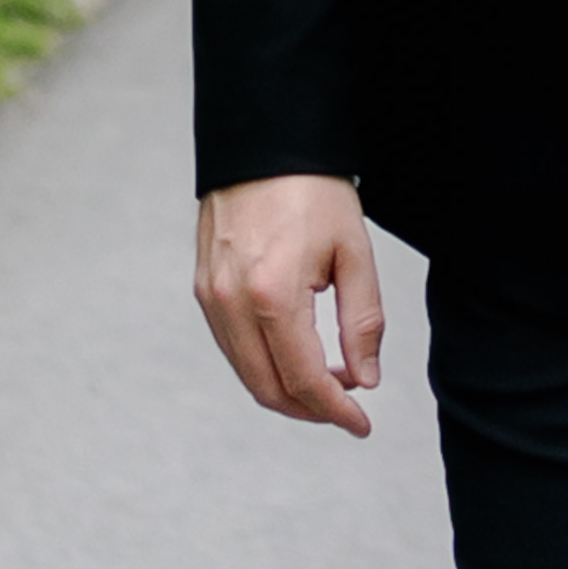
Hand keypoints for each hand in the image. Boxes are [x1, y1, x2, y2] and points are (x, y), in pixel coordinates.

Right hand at [193, 174, 386, 436]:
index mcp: (273, 296)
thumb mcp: (354, 254)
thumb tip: (365, 378)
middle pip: (268, 389)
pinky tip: (296, 354)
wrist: (262, 145)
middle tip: (349, 407)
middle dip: (311, 410)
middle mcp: (232, 305)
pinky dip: (264, 365)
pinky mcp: (202, 291)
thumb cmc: (313, 191)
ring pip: (247, 374)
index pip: (304, 380)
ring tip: (330, 380)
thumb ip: (363, 322)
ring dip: (287, 390)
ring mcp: (210, 299)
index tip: (362, 424)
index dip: (336, 412)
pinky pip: (232, 348)